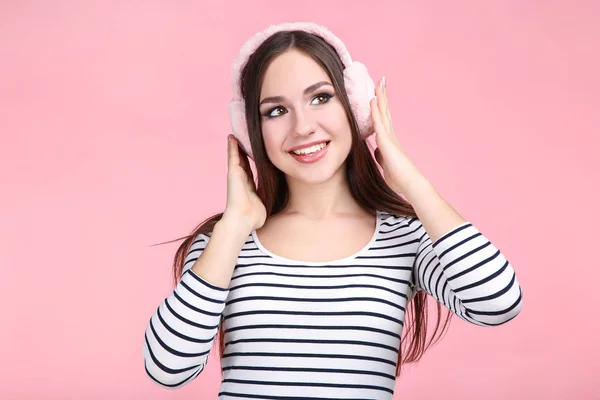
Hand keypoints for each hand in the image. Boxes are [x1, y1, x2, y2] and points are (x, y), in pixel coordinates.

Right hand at [222, 135, 266, 231]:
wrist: (243, 220)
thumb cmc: (254, 217)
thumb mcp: (265, 204)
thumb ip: (269, 199)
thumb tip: (281, 199)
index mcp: (248, 187)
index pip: (250, 170)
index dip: (251, 161)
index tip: (252, 152)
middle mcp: (241, 180)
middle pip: (243, 161)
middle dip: (243, 150)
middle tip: (243, 138)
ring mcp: (236, 176)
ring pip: (237, 157)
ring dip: (236, 146)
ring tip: (235, 135)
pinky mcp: (233, 173)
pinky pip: (233, 156)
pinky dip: (232, 147)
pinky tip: (232, 137)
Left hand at [370, 77, 426, 194]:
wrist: (409, 183)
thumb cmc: (399, 177)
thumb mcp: (386, 164)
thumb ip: (382, 155)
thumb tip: (378, 151)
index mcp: (389, 140)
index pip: (383, 118)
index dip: (381, 106)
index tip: (378, 94)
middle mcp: (390, 135)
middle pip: (385, 111)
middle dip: (382, 96)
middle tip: (380, 81)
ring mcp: (389, 137)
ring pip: (383, 113)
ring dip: (380, 97)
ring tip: (378, 83)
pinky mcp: (387, 141)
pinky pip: (379, 123)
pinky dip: (375, 111)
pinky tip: (372, 101)